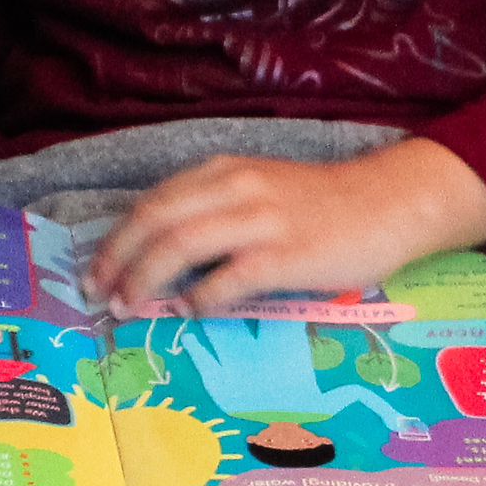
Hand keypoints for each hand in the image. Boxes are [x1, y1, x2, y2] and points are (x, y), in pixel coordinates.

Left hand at [88, 138, 485, 314]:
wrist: (390, 203)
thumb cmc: (322, 206)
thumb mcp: (258, 193)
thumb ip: (213, 215)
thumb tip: (161, 261)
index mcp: (223, 173)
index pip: (152, 203)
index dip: (117, 239)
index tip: (96, 271)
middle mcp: (236, 187)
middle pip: (155, 221)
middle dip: (118, 261)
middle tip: (100, 295)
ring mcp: (262, 219)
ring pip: (181, 245)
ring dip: (146, 280)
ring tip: (130, 308)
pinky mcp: (288, 253)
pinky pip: (230, 277)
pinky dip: (202, 298)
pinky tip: (192, 312)